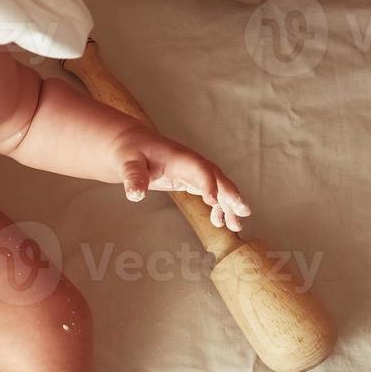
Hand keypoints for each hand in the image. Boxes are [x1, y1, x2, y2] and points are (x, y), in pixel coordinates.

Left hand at [112, 127, 251, 230]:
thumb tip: (135, 195)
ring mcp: (194, 171)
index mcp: (178, 156)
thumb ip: (133, 177)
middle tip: (243, 211)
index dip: (207, 182)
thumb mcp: (127, 163)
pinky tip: (220, 222)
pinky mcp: (192, 180)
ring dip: (229, 205)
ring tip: (236, 226)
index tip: (212, 200)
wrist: (131, 145)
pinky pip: (211, 192)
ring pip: (218, 186)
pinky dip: (218, 206)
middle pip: (216, 177)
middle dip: (230, 193)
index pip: (198, 168)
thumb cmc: (130, 152)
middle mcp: (191, 163)